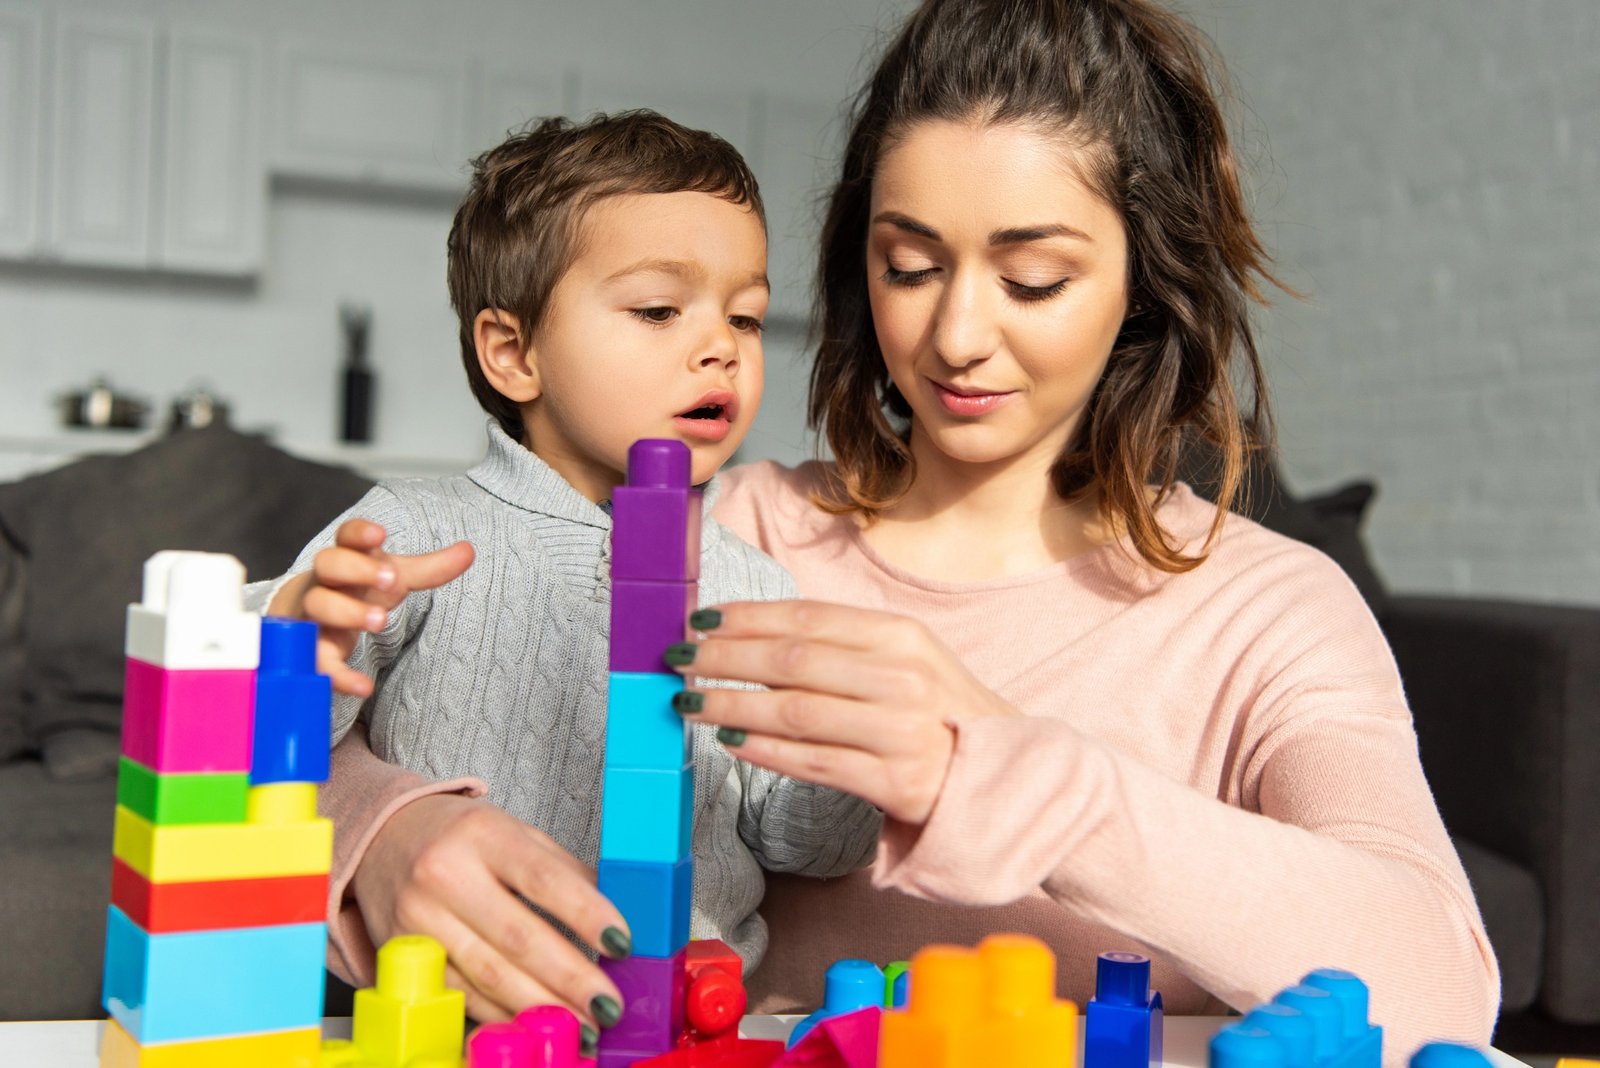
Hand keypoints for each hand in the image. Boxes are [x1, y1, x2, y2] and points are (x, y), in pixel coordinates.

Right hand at [267, 519, 473, 696]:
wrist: (307, 618)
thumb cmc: (358, 588)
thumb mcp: (393, 577)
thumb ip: (430, 568)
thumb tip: (470, 550)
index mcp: (347, 556)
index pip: (346, 536)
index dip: (359, 532)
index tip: (379, 535)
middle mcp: (324, 580)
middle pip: (327, 564)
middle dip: (357, 569)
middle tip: (390, 579)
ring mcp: (312, 613)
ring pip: (318, 606)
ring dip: (347, 611)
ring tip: (380, 621)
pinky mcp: (308, 649)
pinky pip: (316, 660)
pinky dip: (339, 675)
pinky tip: (364, 687)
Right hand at [352, 792, 630, 1036]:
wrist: (381, 838)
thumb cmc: (460, 837)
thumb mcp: (513, 832)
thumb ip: (562, 870)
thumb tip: (614, 917)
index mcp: (483, 834)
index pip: (543, 878)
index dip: (586, 914)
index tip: (622, 943)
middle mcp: (446, 874)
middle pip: (518, 937)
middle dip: (571, 978)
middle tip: (609, 1005)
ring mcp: (419, 919)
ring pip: (489, 975)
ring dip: (542, 1008)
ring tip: (583, 1027)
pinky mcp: (403, 956)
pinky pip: (461, 995)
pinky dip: (503, 1015)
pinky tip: (533, 1025)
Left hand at [665, 601, 1016, 824]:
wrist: (1011, 780)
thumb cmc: (941, 716)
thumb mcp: (906, 662)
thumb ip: (842, 647)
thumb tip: (751, 639)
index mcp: (902, 636)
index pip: (807, 619)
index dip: (746, 618)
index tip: (699, 620)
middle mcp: (903, 677)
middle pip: (792, 662)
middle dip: (726, 658)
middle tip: (678, 660)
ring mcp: (901, 731)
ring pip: (796, 712)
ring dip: (733, 706)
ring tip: (691, 704)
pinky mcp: (897, 783)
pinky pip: (814, 763)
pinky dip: (765, 752)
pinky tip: (731, 743)